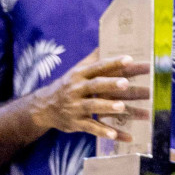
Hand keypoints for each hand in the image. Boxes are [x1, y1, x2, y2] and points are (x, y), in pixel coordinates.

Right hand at [30, 54, 149, 141]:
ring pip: (92, 106)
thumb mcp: (77, 70)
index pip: (98, 66)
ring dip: (107, 107)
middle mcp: (77, 90)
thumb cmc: (69, 85)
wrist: (43, 107)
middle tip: (126, 83)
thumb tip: (110, 39)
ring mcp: (75, 107)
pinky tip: (115, 135)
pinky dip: (103, 132)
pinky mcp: (76, 123)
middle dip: (111, 84)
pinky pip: (91, 128)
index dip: (113, 62)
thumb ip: (94, 58)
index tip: (130, 59)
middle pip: (95, 86)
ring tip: (122, 107)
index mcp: (80, 74)